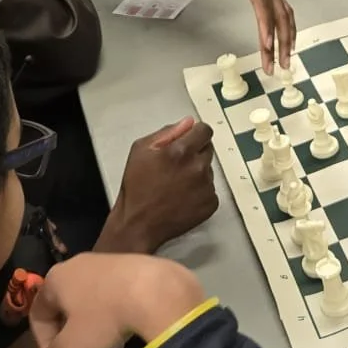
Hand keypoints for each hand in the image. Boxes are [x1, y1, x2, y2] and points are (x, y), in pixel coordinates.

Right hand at [26, 252, 205, 347]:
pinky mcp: (131, 266)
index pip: (38, 316)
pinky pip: (114, 298)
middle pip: (68, 314)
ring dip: (99, 337)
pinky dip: (116, 320)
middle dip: (78, 346)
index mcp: (55, 280)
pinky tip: (130, 336)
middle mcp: (77, 265)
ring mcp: (105, 263)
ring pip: (93, 308)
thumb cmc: (104, 319)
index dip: (44, 346)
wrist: (157, 291)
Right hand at [98, 117, 218, 253]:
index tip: (192, 139)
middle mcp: (197, 167)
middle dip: (195, 153)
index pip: (204, 130)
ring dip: (197, 172)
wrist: (139, 223)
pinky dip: (200, 191)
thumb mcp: (141, 150)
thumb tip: (187, 124)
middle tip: (177, 166)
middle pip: (208, 149)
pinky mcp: (210, 203)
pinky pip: (210, 189)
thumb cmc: (137, 188)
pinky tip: (183, 196)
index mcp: (180, 151)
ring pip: (209, 169)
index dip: (196, 133)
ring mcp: (206, 186)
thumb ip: (167, 132)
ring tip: (176, 184)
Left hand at [174, 0, 295, 69]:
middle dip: (281, 41)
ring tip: (284, 62)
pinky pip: (281, 13)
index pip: (262, 2)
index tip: (267, 45)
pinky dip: (286, 30)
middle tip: (278, 65)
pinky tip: (285, 44)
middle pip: (278, 14)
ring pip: (284, 16)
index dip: (266, 24)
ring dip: (286, 39)